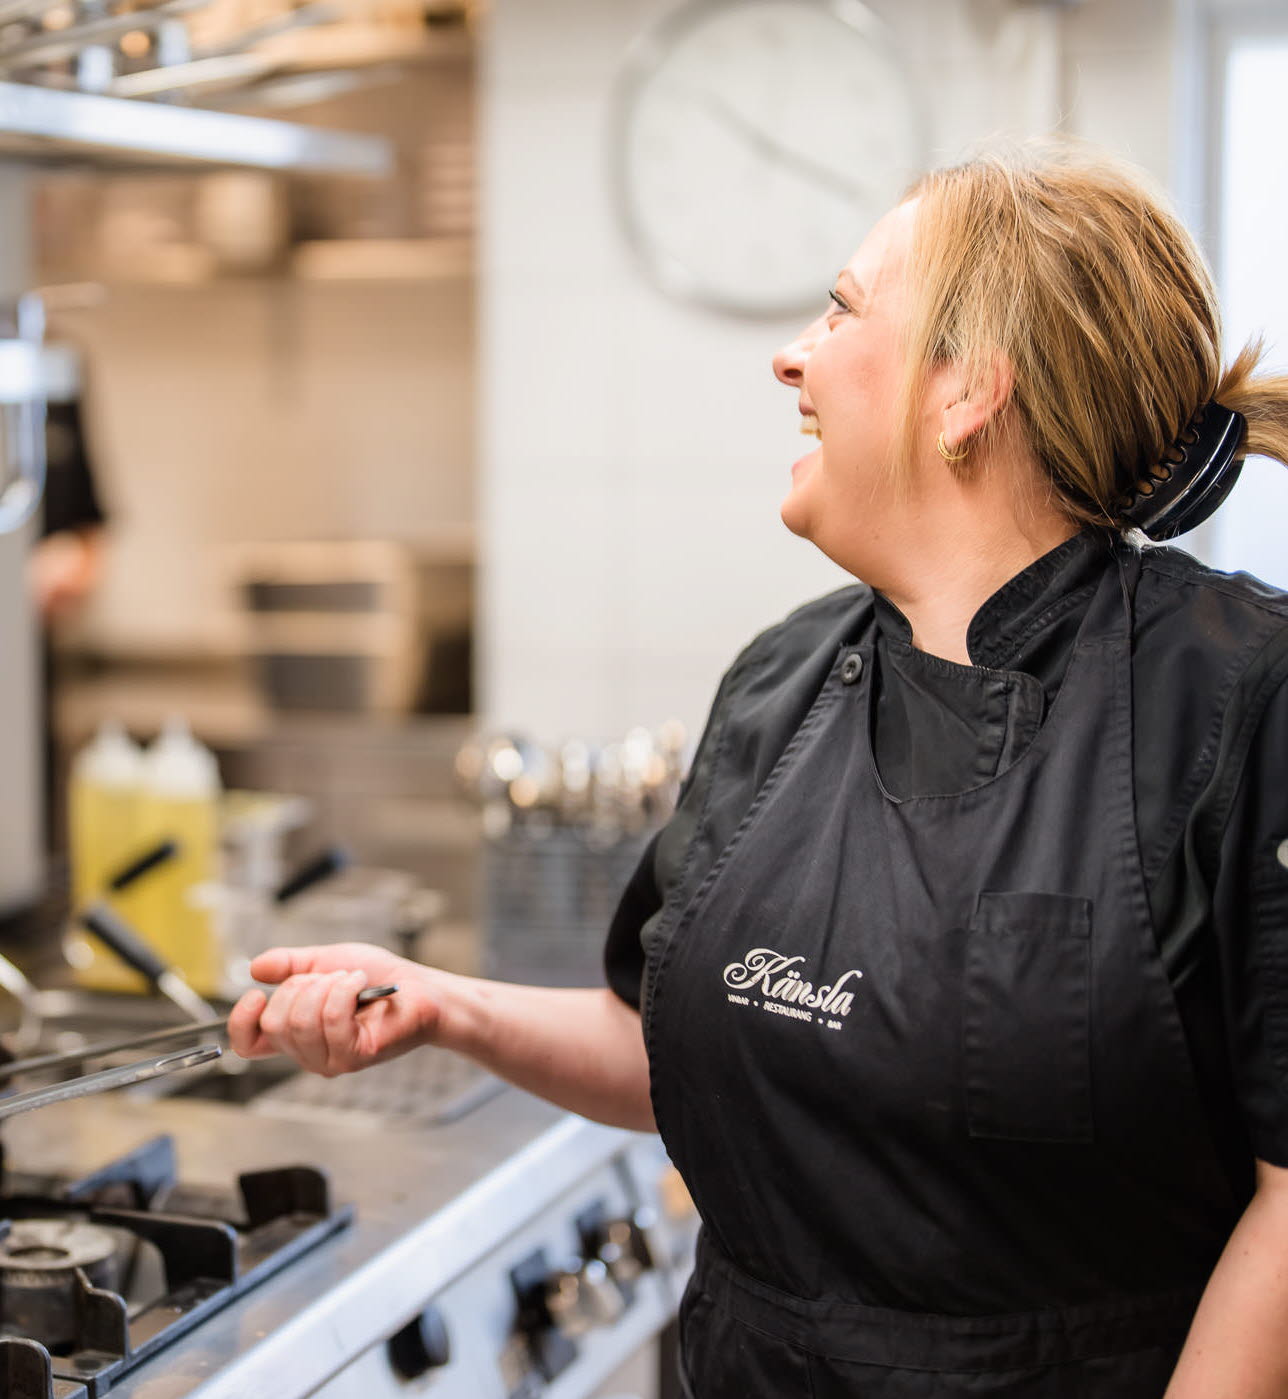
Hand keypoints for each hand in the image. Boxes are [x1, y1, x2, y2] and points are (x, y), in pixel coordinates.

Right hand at [227, 943, 442, 1075]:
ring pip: (300, 1020)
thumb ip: (289, 965)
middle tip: (332, 978)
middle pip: (275, 1023)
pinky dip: (345, 989)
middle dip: (301, 986)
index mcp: (294, 1033)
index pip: (247, 1045)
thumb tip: (254, 967)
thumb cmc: (377, 978)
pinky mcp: (355, 1056)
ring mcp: (331, 1059)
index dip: (240, 1022)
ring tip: (351, 981)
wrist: (420, 987)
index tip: (257, 994)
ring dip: (328, 986)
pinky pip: (331, 1017)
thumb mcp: (325, 962)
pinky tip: (360, 984)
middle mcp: (308, 1053)